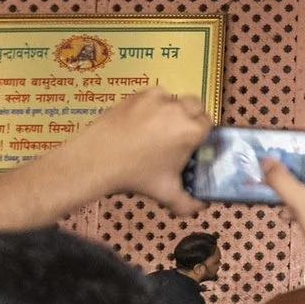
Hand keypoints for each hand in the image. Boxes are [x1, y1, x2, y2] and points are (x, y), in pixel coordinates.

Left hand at [54, 90, 211, 211]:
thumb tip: (201, 208)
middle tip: (178, 133)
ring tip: (159, 127)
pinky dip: (154, 103)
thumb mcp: (166, 193)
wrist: (96, 161)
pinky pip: (155, 95)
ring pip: (175, 99)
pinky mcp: (138, 95)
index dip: (201, 134)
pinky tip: (145, 119)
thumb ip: (189, 204)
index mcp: (191, 131)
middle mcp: (178, 111)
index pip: (208, 124)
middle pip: (196, 106)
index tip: (192, 143)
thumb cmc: (134, 176)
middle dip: (192, 117)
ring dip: (173, 109)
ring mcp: (157, 100)